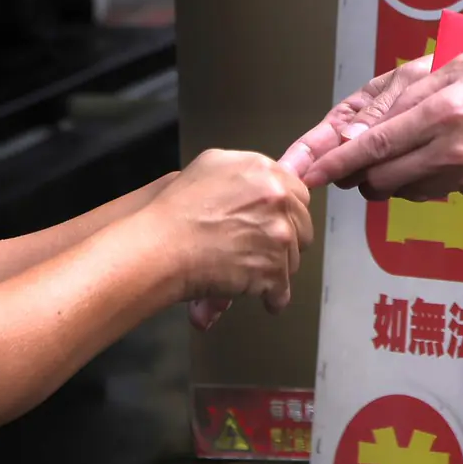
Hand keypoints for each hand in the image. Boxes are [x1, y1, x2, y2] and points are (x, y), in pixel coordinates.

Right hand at [144, 149, 314, 312]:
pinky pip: (282, 290)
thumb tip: (271, 179)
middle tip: (259, 247)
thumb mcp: (211, 166)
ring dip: (274, 267)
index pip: (297, 193)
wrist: (159, 247)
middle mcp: (276, 198)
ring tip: (246, 269)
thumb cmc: (175, 213)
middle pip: (302, 225)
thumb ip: (247, 171)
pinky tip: (257, 295)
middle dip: (284, 239)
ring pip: (293, 258)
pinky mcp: (273, 268)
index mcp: (263, 171)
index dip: (283, 212)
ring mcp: (278, 234)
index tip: (274, 223)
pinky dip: (270, 297)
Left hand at [295, 53, 462, 203]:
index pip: (373, 148)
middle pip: (382, 181)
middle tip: (369, 161)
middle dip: (366, 175)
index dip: (336, 164)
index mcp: (442, 113)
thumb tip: (376, 123)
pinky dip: (445, 179)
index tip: (309, 175)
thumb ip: (416, 92)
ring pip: (411, 191)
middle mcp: (452, 152)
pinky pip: (448, 192)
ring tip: (430, 149)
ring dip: (404, 177)